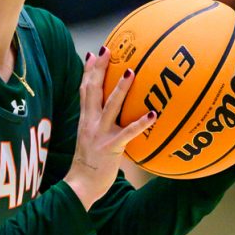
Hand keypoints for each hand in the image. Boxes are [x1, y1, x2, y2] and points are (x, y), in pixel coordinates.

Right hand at [64, 47, 154, 208]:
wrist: (80, 185)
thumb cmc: (89, 164)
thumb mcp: (90, 140)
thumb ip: (99, 126)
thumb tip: (112, 117)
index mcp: (85, 120)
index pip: (85, 90)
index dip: (89, 71)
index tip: (94, 53)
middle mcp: (90, 122)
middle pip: (93, 90)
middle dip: (99, 69)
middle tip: (107, 49)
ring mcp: (99, 134)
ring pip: (110, 106)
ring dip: (120, 89)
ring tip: (131, 72)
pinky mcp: (110, 147)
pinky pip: (128, 132)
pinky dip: (140, 123)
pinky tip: (153, 114)